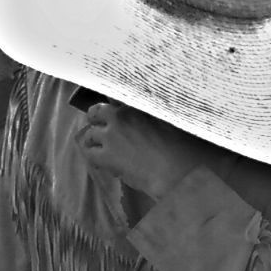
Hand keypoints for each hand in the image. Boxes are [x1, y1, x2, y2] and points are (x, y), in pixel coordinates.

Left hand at [76, 101, 214, 199]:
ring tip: (100, 148)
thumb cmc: (181, 148)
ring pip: (89, 134)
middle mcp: (120, 115)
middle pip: (96, 111)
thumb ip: (154, 113)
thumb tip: (148, 115)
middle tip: (101, 128)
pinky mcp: (106, 156)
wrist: (177, 172)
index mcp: (137, 105)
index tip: (114, 114)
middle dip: (97, 119)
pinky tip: (102, 162)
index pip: (115, 98)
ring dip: (93, 139)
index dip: (113, 107)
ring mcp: (111, 135)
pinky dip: (93, 157)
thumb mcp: (170, 121)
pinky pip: (89, 154)